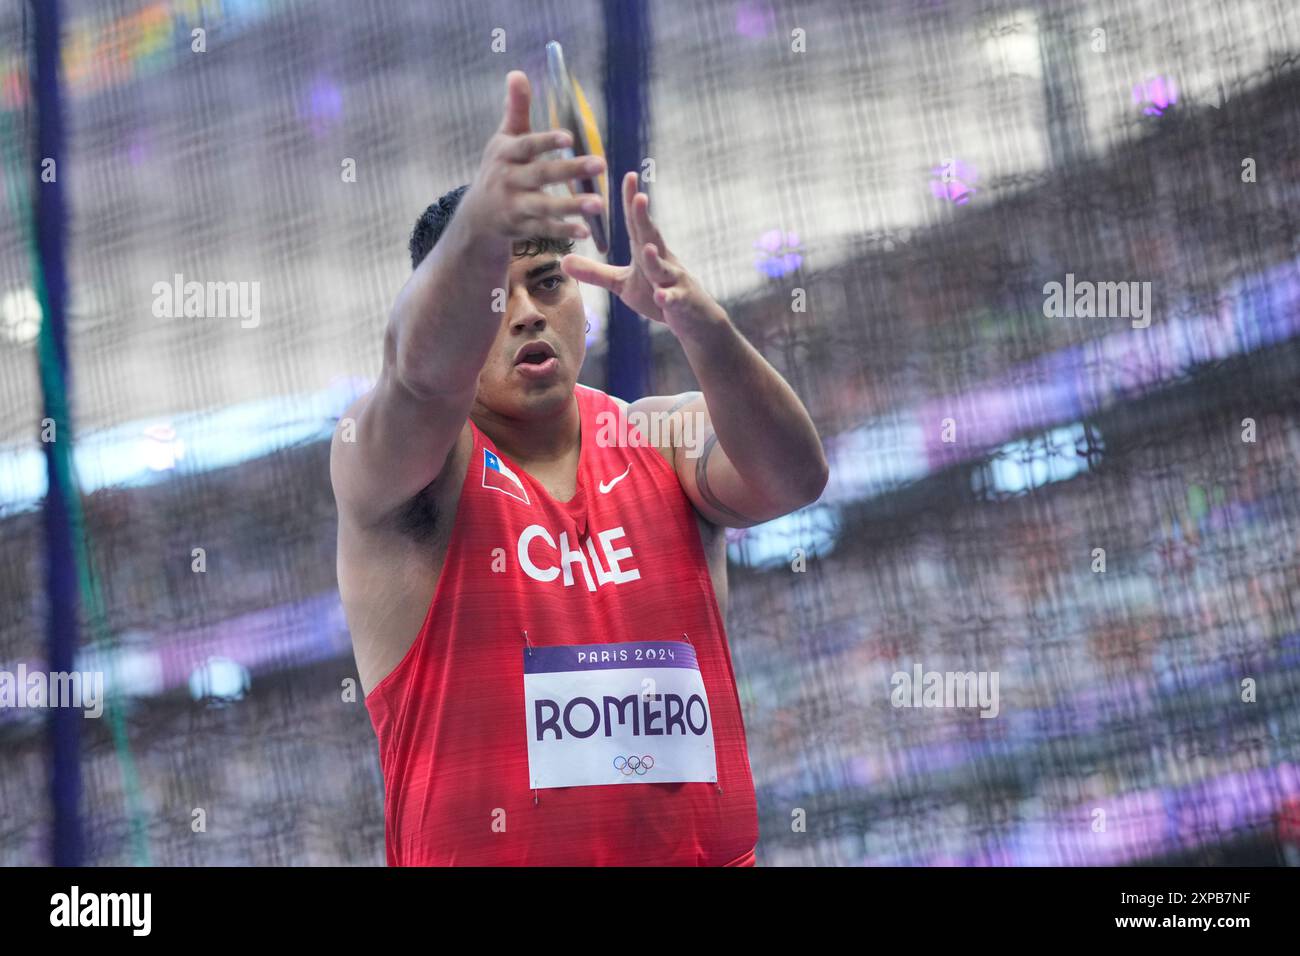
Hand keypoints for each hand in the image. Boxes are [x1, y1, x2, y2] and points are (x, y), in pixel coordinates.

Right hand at [460, 71, 606, 242]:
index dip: (546, 141)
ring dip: (572, 206)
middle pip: (541, 175)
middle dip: (571, 170)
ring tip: (599, 203)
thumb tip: (517, 73)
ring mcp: (515, 206)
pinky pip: (546, 229)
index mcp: (505, 155)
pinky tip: (587, 231)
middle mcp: (508, 180)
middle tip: (601, 164)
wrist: (478, 214)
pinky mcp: (523, 227)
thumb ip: (516, 109)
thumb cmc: (499, 168)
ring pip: (545, 206)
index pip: (527, 146)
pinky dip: (565, 231)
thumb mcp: (504, 139)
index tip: (569, 137)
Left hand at [560, 171, 727, 333]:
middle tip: (638, 197)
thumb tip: (563, 262)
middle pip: (651, 237)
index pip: (636, 224)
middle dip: (644, 218)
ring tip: (646, 248)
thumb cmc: (658, 295)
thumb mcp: (623, 284)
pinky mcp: (681, 301)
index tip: (628, 176)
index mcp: (646, 252)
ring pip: (663, 268)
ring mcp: (674, 280)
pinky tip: (662, 296)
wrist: (693, 319)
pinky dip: (669, 297)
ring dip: (655, 259)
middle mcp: (662, 260)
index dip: (631, 201)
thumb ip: (596, 273)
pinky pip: (674, 298)